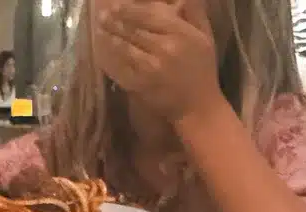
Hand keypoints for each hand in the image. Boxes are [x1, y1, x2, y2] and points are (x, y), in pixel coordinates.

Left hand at [95, 0, 221, 121]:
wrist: (197, 107)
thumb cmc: (202, 70)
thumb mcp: (205, 37)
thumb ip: (194, 13)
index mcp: (180, 34)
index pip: (148, 15)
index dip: (128, 9)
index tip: (115, 6)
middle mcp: (164, 49)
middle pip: (132, 29)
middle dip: (114, 21)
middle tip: (102, 16)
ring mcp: (150, 68)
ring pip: (123, 47)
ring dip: (109, 37)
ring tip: (100, 30)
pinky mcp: (140, 85)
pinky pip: (120, 68)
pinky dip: (109, 60)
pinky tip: (102, 53)